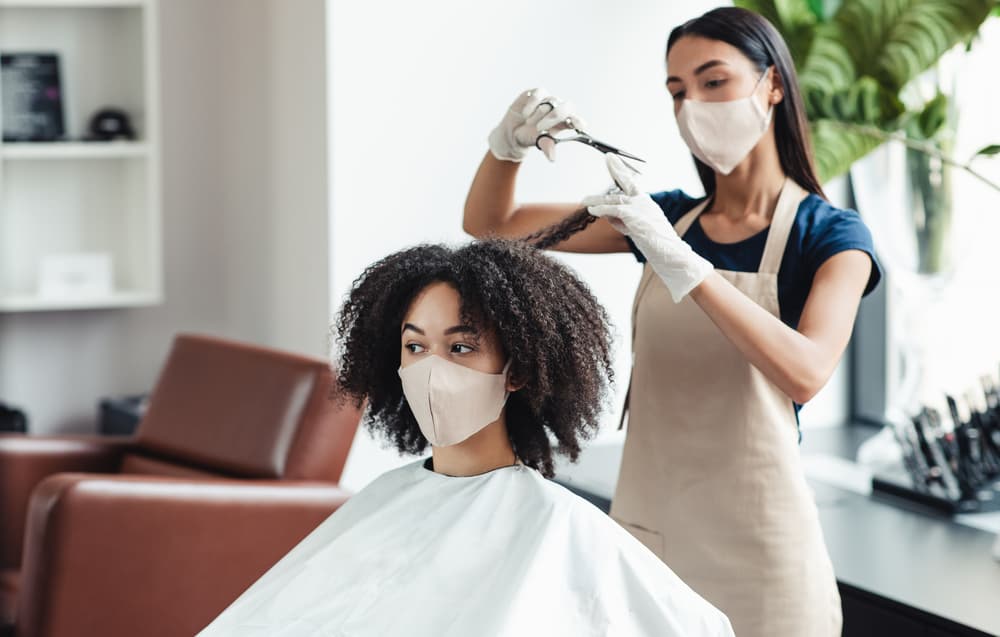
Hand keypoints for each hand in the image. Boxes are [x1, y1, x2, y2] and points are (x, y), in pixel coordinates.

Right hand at [487, 88, 585, 161]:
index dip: (579, 121)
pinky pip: (538, 94)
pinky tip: (525, 113)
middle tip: (540, 128)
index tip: (580, 126)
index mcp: (564, 122)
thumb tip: (551, 157)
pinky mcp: (537, 93)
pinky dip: (532, 103)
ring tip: (529, 123)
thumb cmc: (530, 136)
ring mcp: (549, 100)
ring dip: (539, 114)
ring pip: (551, 101)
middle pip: (566, 107)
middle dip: (554, 116)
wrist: (512, 131)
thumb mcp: (538, 142)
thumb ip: (547, 146)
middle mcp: (559, 109)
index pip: (576, 119)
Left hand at [583, 154, 712, 302]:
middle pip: (627, 181)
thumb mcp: (637, 229)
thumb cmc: (656, 245)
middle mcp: (644, 202)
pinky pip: (613, 209)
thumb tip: (606, 214)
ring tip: (584, 201)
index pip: (632, 184)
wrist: (672, 254)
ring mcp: (640, 208)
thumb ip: (622, 220)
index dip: (622, 172)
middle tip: (609, 157)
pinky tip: (592, 211)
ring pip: (614, 199)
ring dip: (597, 200)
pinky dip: (601, 210)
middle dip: (616, 169)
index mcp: (646, 204)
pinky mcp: (634, 216)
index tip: (614, 161)